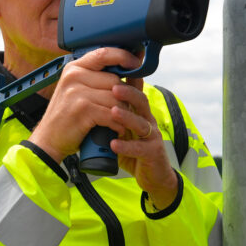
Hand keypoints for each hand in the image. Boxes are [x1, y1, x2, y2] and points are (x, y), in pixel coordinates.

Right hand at [28, 47, 140, 162]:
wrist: (48, 139)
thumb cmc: (66, 115)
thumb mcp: (76, 89)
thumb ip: (96, 78)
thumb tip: (126, 67)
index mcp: (74, 68)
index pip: (104, 53)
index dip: (123, 56)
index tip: (136, 63)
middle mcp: (74, 76)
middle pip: (114, 80)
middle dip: (124, 97)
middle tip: (125, 108)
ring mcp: (77, 92)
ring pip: (115, 98)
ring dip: (122, 112)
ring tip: (119, 120)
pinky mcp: (82, 110)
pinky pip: (111, 114)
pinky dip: (117, 124)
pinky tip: (115, 129)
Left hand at [110, 78, 177, 209]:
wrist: (153, 176)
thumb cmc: (134, 150)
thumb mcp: (122, 128)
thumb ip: (112, 114)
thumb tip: (93, 97)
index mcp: (139, 112)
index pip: (134, 90)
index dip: (128, 78)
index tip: (117, 68)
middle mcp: (147, 120)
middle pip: (141, 101)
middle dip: (128, 93)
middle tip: (113, 87)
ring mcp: (152, 136)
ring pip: (142, 123)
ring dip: (127, 117)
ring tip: (113, 112)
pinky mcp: (153, 153)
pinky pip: (140, 148)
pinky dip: (127, 146)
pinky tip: (114, 144)